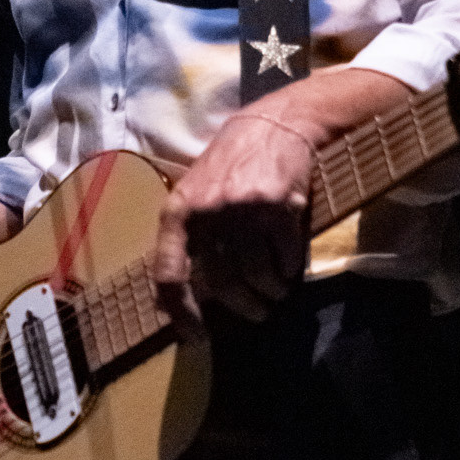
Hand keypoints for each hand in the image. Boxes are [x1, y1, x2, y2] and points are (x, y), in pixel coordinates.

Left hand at [152, 111, 314, 323]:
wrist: (275, 122)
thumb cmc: (230, 161)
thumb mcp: (194, 191)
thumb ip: (185, 237)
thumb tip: (170, 296)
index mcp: (179, 211)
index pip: (169, 274)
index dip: (181, 313)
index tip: (197, 337)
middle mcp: (208, 212)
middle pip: (221, 283)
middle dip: (241, 307)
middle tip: (256, 315)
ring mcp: (244, 210)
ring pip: (256, 275)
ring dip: (269, 293)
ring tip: (275, 293)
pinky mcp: (279, 207)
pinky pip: (286, 257)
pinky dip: (290, 270)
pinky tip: (290, 268)